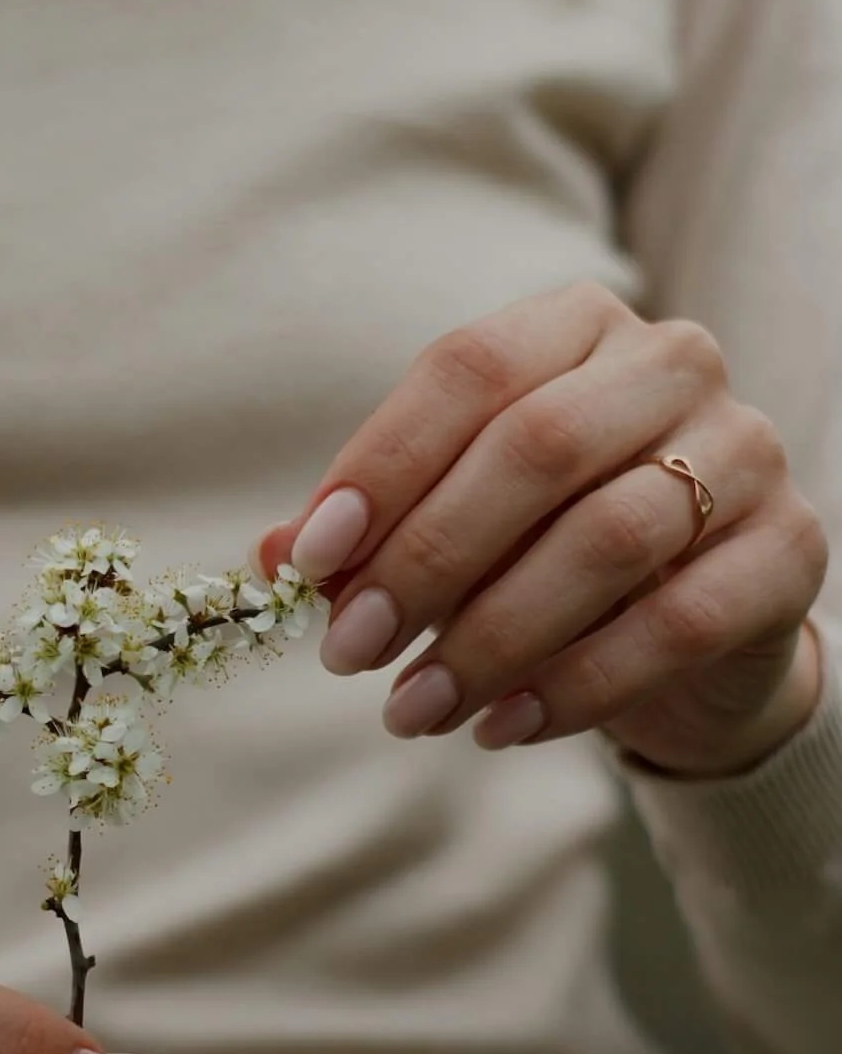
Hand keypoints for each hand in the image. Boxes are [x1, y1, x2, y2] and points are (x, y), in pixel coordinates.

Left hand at [257, 283, 827, 776]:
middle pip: (534, 449)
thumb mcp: (453, 525)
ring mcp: (745, 451)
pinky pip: (678, 621)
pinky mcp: (787, 550)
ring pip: (606, 538)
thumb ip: (369, 530)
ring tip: (413, 708)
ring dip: (491, 637)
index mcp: (575, 325)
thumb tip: (267, 559)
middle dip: (425, 560)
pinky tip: (502, 727)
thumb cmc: (545, 548)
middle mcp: (671, 363)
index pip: (467, 371)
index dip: (379, 466)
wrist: (694, 627)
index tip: (308, 562)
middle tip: (349, 651)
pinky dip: (577, 684)